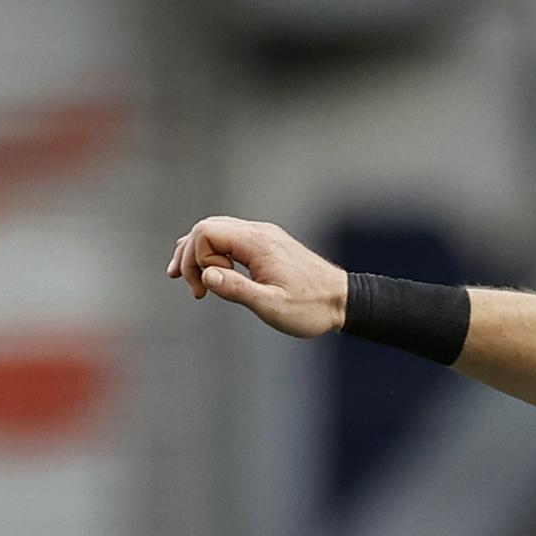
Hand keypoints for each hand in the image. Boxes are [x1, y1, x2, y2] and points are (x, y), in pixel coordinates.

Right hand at [164, 216, 346, 338]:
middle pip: (206, 228)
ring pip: (216, 232)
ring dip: (199, 254)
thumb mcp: (272, 306)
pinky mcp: (267, 245)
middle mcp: (259, 232)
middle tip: (195, 289)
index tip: (205, 289)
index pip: (205, 233)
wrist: (344, 301)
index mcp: (257, 243)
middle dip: (190, 256)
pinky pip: (231, 239)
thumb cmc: (312, 308)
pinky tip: (208, 270)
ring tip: (192, 281)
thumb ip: (238, 289)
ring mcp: (263, 236)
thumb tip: (207, 275)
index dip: (195, 259)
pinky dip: (215, 253)